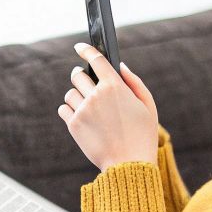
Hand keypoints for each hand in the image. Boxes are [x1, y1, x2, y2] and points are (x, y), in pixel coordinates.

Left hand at [59, 43, 159, 170]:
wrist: (129, 163)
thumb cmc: (143, 135)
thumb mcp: (148, 106)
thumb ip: (135, 83)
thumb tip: (120, 67)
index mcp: (116, 87)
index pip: (96, 60)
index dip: (86, 50)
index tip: (80, 47)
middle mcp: (96, 95)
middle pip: (78, 75)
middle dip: (81, 75)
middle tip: (85, 80)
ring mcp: (83, 110)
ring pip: (70, 93)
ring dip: (77, 95)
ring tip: (87, 106)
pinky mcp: (74, 125)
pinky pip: (63, 109)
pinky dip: (70, 111)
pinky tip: (82, 117)